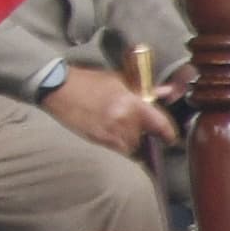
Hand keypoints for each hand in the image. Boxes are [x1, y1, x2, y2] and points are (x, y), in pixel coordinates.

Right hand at [41, 65, 177, 155]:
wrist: (59, 88)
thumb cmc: (89, 82)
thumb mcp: (119, 80)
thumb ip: (146, 89)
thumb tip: (169, 91)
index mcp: (132, 103)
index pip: (161, 125)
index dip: (169, 134)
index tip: (170, 138)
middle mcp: (124, 120)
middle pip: (145, 136)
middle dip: (143, 132)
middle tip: (135, 124)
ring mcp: (110, 132)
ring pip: (132, 145)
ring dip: (130, 139)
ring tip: (120, 128)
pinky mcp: (98, 139)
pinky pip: (118, 149)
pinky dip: (119, 144)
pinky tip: (111, 133)